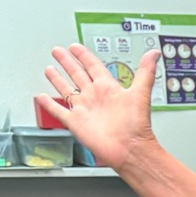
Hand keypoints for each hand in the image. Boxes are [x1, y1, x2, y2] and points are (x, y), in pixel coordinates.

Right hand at [37, 44, 158, 172]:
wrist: (129, 149)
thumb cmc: (136, 125)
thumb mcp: (140, 93)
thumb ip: (145, 71)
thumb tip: (154, 53)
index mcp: (107, 87)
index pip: (92, 65)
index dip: (83, 55)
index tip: (75, 47)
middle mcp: (94, 96)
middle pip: (76, 74)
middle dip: (67, 62)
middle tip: (58, 51)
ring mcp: (84, 109)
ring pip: (66, 90)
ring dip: (57, 80)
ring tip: (49, 69)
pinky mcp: (75, 122)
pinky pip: (59, 111)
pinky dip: (49, 104)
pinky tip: (42, 97)